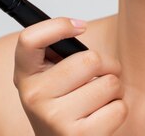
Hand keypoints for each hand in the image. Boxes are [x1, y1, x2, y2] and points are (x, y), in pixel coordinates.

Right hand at [13, 18, 126, 135]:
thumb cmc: (63, 104)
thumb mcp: (51, 75)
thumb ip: (59, 51)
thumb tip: (79, 27)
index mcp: (26, 74)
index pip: (29, 39)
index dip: (58, 25)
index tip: (80, 27)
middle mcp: (34, 96)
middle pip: (90, 59)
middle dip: (108, 65)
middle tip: (100, 75)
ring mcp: (54, 118)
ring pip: (109, 83)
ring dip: (114, 89)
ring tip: (98, 99)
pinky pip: (118, 108)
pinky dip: (117, 109)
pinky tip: (101, 116)